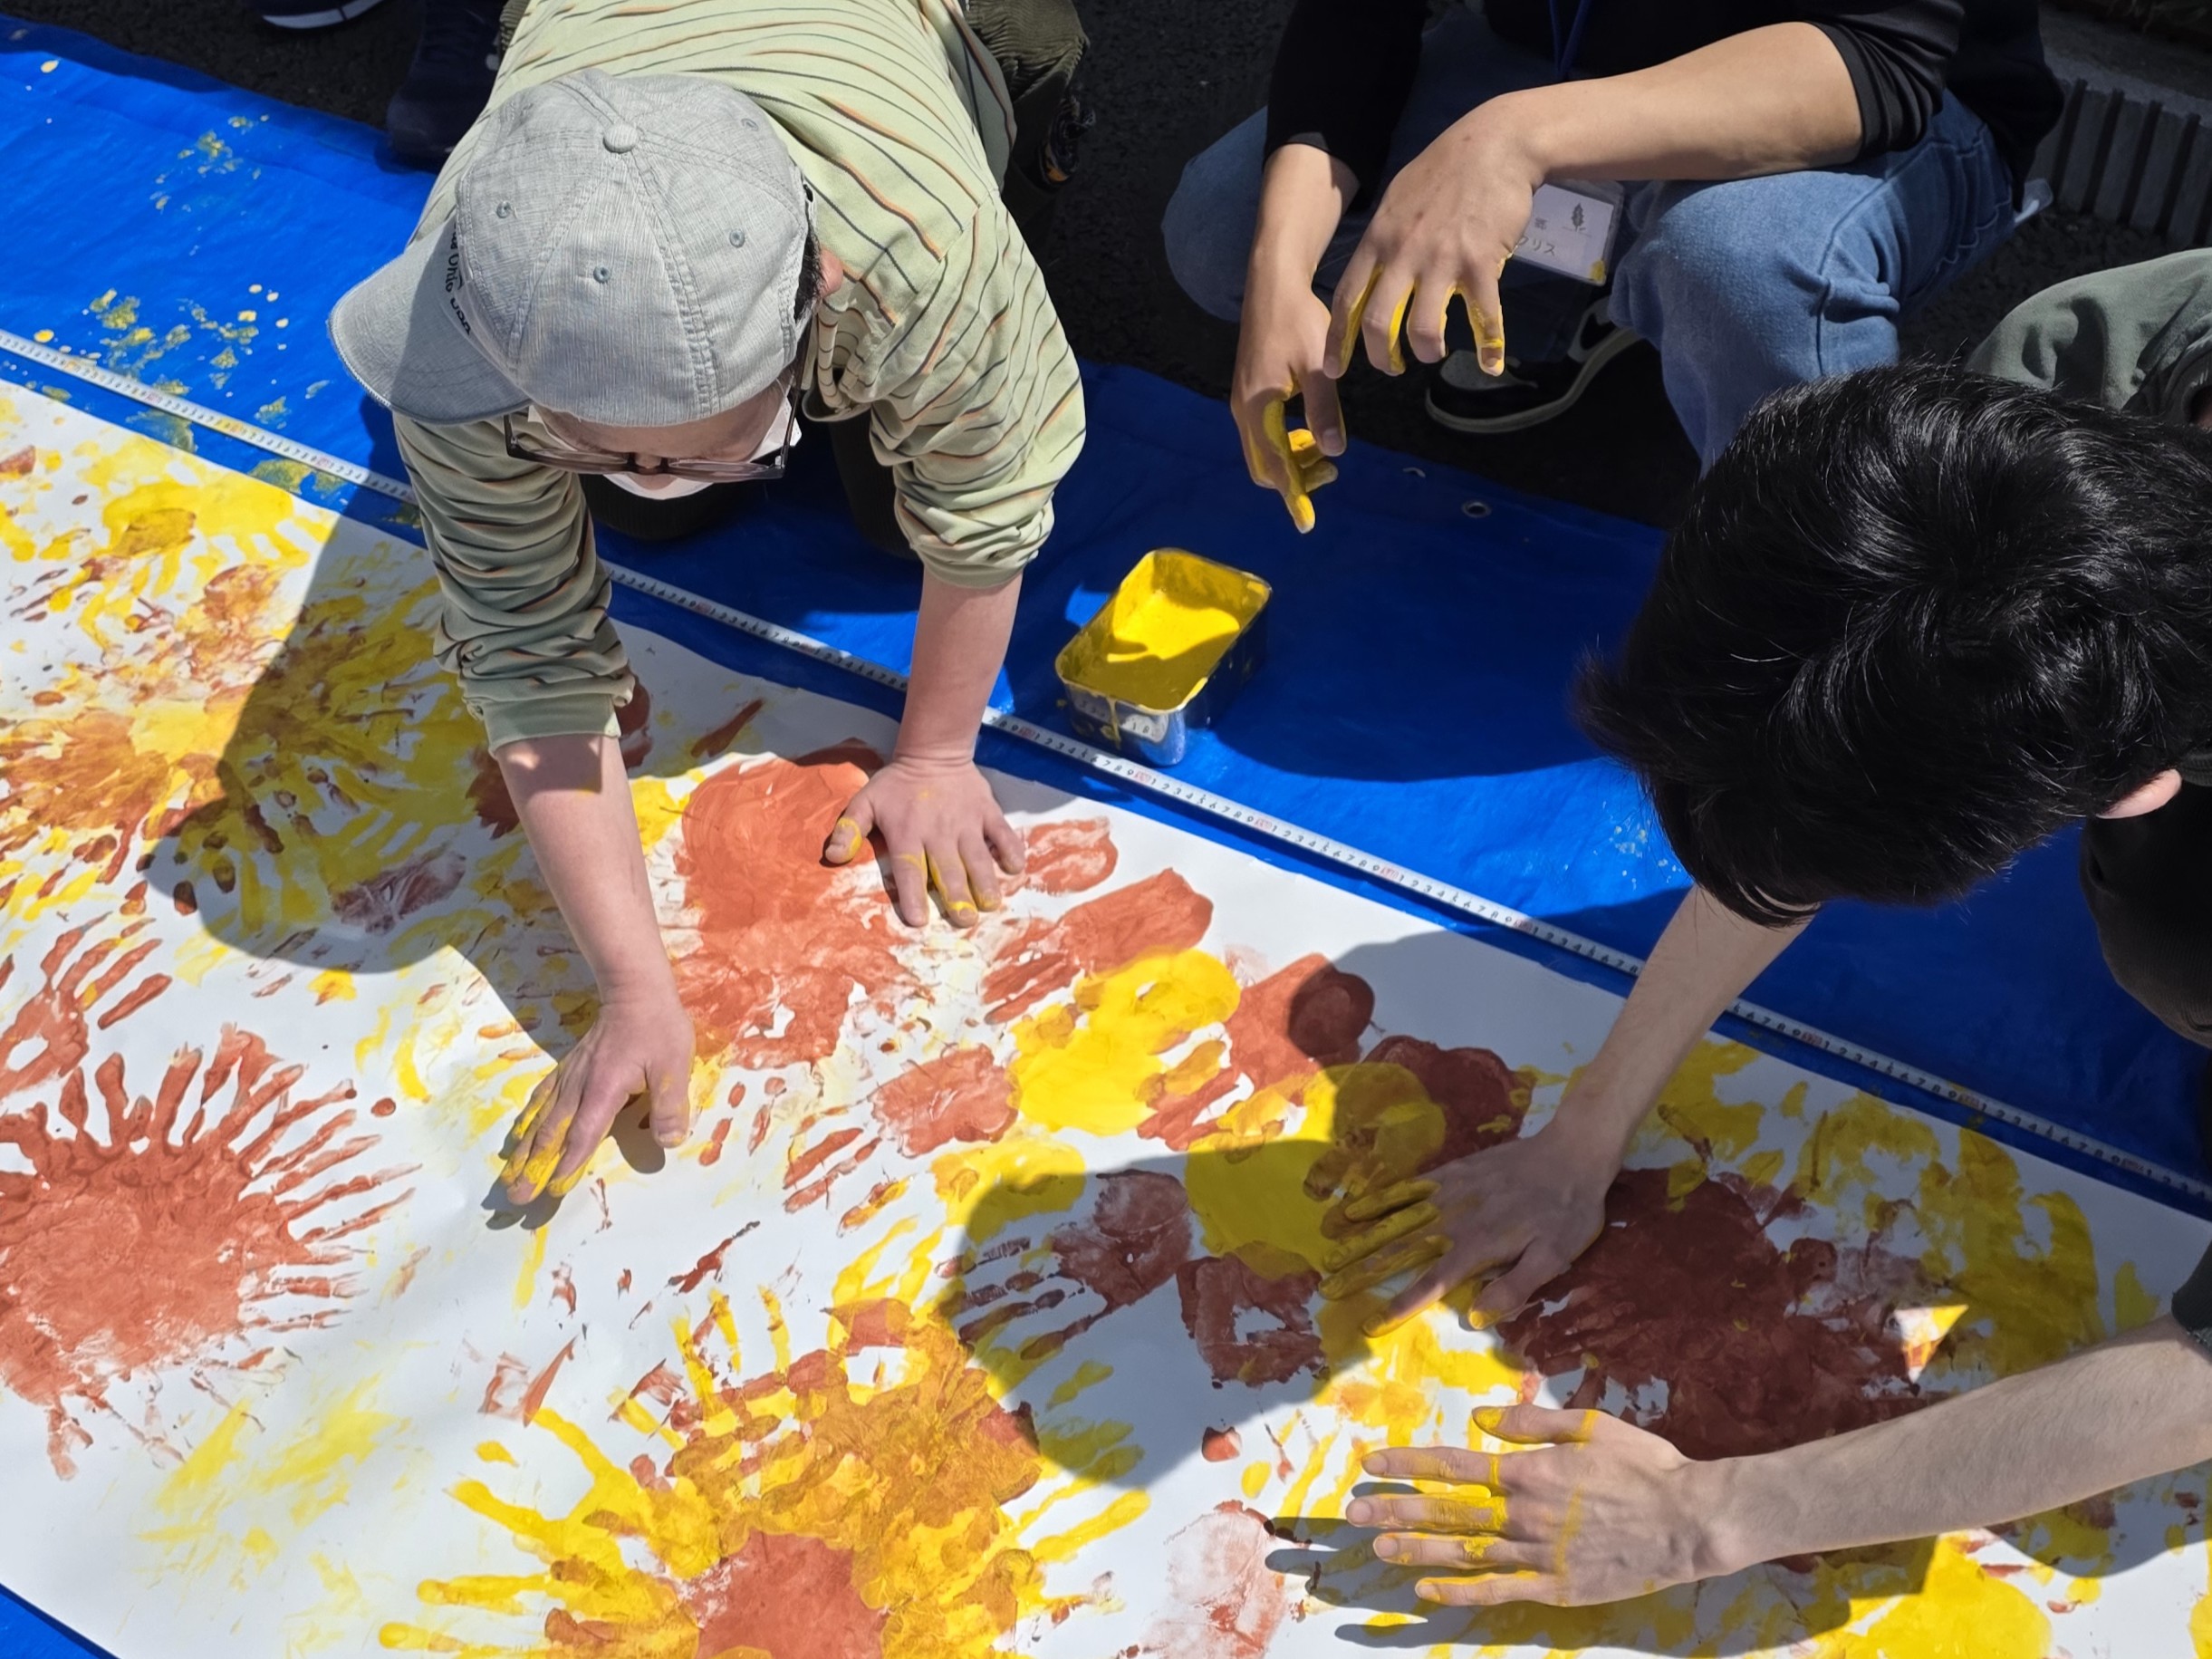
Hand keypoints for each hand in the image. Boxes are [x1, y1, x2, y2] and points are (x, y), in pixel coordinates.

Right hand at [501, 989, 694, 1204]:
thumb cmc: (657, 1028)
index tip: (551, 1191)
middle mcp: (579, 1088)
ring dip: (524, 1150)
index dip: (568, 1165)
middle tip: (515, 1197)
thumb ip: (670, 1106)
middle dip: (533, 1168)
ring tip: (507, 1175)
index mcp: (603, 1091)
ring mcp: (570, 1076)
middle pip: (551, 1134)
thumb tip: (669, 1143)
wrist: (634, 989)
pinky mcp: (569, 1067)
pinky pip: (542, 1097)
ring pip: (541, 1119)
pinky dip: (528, 1119)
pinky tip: (519, 1132)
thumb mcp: (674, 1067)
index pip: (583, 1135)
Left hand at [824, 753, 1022, 927]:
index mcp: (907, 833)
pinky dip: (1010, 850)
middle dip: (956, 897)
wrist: (933, 751)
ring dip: (984, 881)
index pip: (909, 869)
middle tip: (964, 920)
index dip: (913, 895)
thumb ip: (849, 830)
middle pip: (948, 870)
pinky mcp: (987, 812)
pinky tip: (1015, 868)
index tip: (918, 920)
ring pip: (977, 857)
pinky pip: (1002, 833)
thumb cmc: (896, 784)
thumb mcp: (865, 802)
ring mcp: (966, 822)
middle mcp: (938, 832)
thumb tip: (832, 856)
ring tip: (990, 904)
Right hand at [1232, 265, 1343, 532]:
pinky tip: (1309, 431)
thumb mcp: (1318, 366)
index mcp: (1258, 407)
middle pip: (1265, 467)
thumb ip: (1325, 410)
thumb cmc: (1297, 320)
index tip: (1307, 523)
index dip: (1294, 496)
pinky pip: (1264, 436)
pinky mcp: (1249, 395)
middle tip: (1331, 470)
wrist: (1271, 286)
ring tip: (1324, 449)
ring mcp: (1243, 403)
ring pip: (1264, 453)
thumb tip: (1333, 451)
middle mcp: (1243, 411)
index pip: (1276, 466)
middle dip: (1295, 479)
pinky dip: (1286, 445)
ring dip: (1292, 462)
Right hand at [1320, 1123, 1614, 1333]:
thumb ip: (1516, 1287)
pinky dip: (1381, 1196)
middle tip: (1328, 1285)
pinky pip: (1409, 1186)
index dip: (1401, 1304)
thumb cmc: (1568, 1211)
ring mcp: (1450, 1192)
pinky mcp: (1453, 1171)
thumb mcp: (1557, 1258)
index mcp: (1479, 1247)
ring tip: (1328, 1246)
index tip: (1371, 1323)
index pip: (1431, 1282)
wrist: (1572, 1151)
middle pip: (1401, 1248)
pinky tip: (1357, 1203)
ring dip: (1361, 1233)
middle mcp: (1456, 1220)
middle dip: (1363, 1269)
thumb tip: (1474, 1316)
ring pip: (1397, 1217)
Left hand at [1325, 104, 1544, 380]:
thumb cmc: (1444, 170)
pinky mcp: (1481, 263)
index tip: (1332, 368)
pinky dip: (1490, 347)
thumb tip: (1373, 268)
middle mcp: (1404, 254)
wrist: (1494, 143)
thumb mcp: (1396, 199)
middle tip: (1393, 366)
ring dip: (1427, 351)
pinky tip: (1492, 364)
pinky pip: (1484, 317)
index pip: (1347, 298)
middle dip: (1383, 357)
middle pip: (1379, 324)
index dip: (1337, 339)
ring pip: (1423, 329)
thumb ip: (1383, 238)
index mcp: (1379, 240)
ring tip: (1433, 352)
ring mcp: (1443, 260)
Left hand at [1349, 1406, 1722, 1605]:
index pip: (1452, 1465)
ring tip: (1376, 1547)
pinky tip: (1426, 1590)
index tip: (1371, 1462)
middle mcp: (1523, 1514)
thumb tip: (1478, 1418)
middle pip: (1446, 1511)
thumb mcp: (1589, 1425)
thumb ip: (1531, 1422)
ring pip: (1463, 1553)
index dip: (1408, 1463)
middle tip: (1353, 1511)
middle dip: (1395, 1509)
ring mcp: (1537, 1555)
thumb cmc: (1644, 1466)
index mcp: (1528, 1471)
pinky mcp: (1555, 1588)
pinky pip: (1496, 1591)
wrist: (1689, 1521)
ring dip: (1415, 1550)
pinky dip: (1458, 1591)